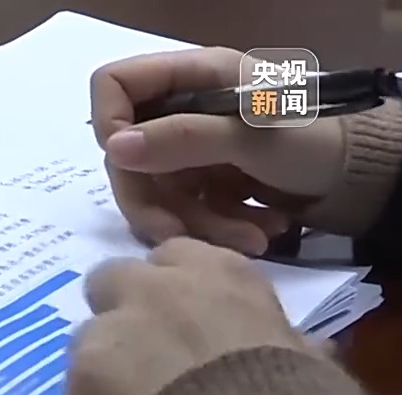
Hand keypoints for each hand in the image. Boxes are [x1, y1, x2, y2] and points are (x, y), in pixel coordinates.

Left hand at [64, 237, 309, 394]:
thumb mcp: (306, 359)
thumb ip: (286, 342)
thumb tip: (306, 350)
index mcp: (217, 271)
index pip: (176, 256)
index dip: (173, 289)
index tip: (184, 319)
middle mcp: (155, 285)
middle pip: (112, 278)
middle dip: (121, 310)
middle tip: (141, 355)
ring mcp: (110, 324)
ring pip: (87, 335)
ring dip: (102, 362)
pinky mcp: (79, 370)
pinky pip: (75, 387)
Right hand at [91, 48, 346, 254]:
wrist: (361, 176)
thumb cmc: (311, 139)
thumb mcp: (247, 136)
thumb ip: (181, 139)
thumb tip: (115, 150)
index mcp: (190, 77)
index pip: (113, 86)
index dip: (110, 123)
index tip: (130, 162)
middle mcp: (181, 110)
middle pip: (127, 154)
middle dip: (153, 200)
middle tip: (176, 233)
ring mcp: (191, 148)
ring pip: (155, 192)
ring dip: (194, 224)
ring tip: (249, 239)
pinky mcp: (204, 182)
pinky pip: (184, 210)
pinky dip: (216, 228)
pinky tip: (259, 232)